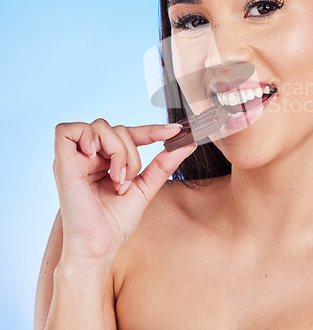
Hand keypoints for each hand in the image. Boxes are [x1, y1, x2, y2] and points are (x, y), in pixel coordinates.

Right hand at [53, 119, 195, 264]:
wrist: (99, 248)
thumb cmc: (116, 223)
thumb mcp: (145, 187)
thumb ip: (164, 164)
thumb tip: (188, 142)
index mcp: (106, 160)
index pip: (130, 133)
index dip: (152, 129)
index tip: (176, 131)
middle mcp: (89, 156)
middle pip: (116, 128)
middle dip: (131, 153)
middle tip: (127, 181)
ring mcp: (75, 158)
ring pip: (100, 127)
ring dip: (117, 152)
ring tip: (116, 180)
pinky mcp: (62, 163)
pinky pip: (68, 131)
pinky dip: (87, 138)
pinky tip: (95, 159)